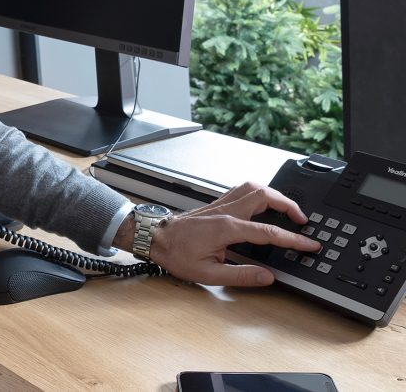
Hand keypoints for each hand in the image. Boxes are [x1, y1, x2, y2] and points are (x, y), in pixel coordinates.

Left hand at [138, 182, 321, 285]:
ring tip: (288, 209)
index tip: (309, 243)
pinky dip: (259, 193)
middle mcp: (226, 211)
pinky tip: (263, 203)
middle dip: (289, 205)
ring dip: (274, 194)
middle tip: (303, 220)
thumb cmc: (176, 254)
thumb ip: (240, 275)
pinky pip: (242, 190)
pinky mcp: (216, 204)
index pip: (268, 231)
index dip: (292, 238)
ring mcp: (220, 205)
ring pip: (253, 187)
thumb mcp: (208, 274)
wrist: (154, 238)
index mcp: (227, 228)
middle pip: (264, 195)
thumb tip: (266, 277)